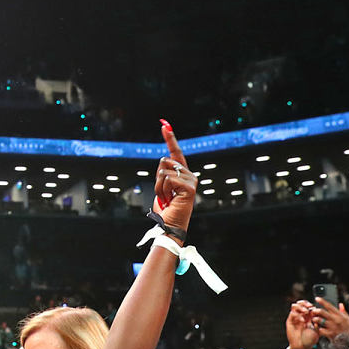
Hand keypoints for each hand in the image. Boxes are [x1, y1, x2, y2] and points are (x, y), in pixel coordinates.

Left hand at [153, 120, 197, 234]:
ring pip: (163, 170)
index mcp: (182, 174)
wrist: (169, 225)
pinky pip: (167, 179)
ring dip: (159, 186)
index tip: (164, 124)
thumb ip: (164, 173)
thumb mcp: (162, 187)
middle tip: (163, 194)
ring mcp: (191, 180)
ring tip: (166, 198)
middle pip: (163, 161)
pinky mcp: (190, 187)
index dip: (170, 138)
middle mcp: (189, 175)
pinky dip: (163, 190)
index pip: (175, 152)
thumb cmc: (165, 210)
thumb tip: (163, 160)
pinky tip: (169, 199)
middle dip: (157, 178)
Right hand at [285, 301, 320, 348]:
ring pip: (295, 306)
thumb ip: (317, 324)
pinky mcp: (290, 321)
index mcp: (309, 317)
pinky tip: (302, 320)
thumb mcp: (317, 332)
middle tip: (309, 306)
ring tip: (306, 312)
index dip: (311, 305)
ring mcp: (295, 318)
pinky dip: (297, 315)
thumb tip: (317, 317)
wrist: (302, 347)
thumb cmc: (310, 340)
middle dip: (305, 303)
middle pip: (301, 304)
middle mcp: (302, 316)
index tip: (314, 307)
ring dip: (301, 307)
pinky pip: (292, 313)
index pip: (308, 307)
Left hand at [311, 300, 348, 339]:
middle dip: (316, 310)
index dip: (322, 301)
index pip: (330, 306)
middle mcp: (335, 320)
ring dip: (315, 319)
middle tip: (312, 311)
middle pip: (322, 312)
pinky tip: (317, 328)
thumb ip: (344, 312)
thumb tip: (341, 304)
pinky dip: (317, 329)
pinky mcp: (330, 334)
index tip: (317, 298)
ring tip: (313, 320)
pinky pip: (320, 330)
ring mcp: (332, 327)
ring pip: (320, 320)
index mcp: (340, 315)